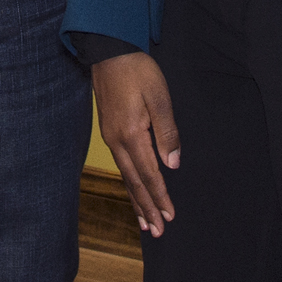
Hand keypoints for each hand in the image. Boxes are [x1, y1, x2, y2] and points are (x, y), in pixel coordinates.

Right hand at [93, 52, 180, 234]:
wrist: (108, 49)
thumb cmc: (137, 70)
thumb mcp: (159, 97)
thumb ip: (167, 131)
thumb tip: (172, 164)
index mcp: (132, 134)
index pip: (150, 173)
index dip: (161, 196)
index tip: (170, 217)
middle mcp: (117, 140)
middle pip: (135, 181)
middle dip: (147, 207)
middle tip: (158, 231)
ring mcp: (110, 136)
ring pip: (126, 175)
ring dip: (136, 199)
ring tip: (145, 222)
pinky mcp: (108, 130)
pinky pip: (121, 164)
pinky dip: (128, 182)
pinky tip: (133, 188)